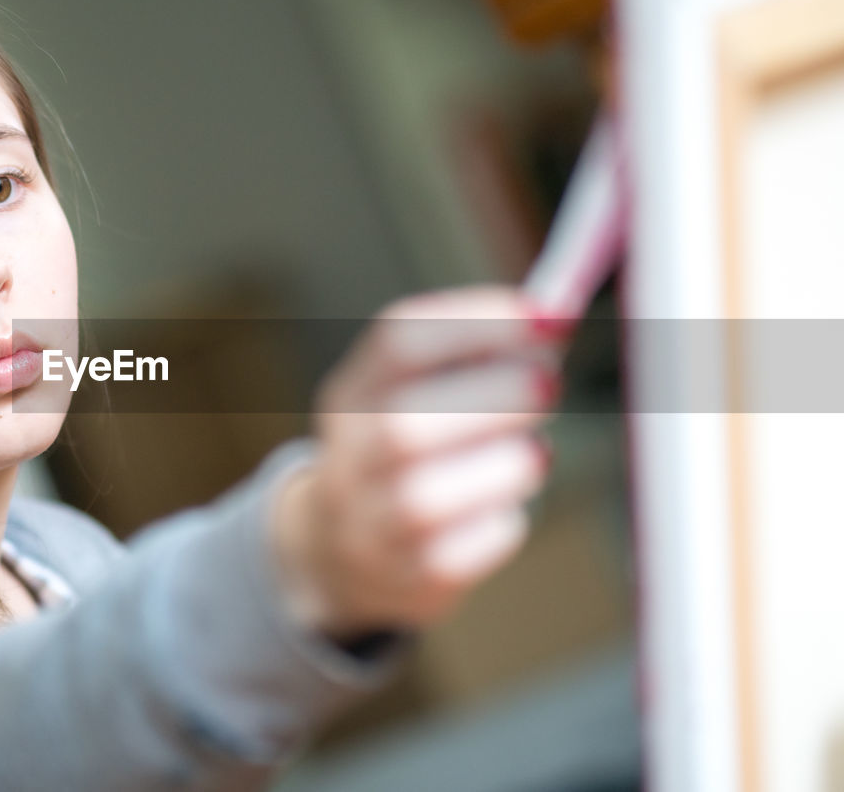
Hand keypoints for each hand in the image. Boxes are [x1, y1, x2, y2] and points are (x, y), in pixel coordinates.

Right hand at [270, 286, 570, 639]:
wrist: (340, 552)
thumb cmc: (407, 457)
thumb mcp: (413, 395)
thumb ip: (475, 356)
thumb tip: (555, 316)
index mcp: (352, 396)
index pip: (397, 343)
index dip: (476, 323)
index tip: (548, 316)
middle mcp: (347, 459)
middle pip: (402, 427)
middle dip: (490, 398)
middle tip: (548, 382)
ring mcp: (367, 525)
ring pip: (425, 501)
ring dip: (501, 467)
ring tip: (534, 454)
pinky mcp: (403, 580)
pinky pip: (456, 557)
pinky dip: (495, 527)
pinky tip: (505, 508)